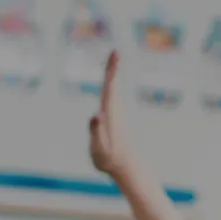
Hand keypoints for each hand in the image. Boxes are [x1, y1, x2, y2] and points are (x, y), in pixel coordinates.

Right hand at [87, 50, 132, 178]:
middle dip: (112, 68)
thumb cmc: (109, 158)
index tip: (116, 56)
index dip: (111, 72)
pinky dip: (110, 85)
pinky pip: (110, 98)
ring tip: (114, 59)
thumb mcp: (99, 147)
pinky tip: (110, 83)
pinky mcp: (113, 119)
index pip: (110, 89)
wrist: (124, 167)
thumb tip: (96, 115)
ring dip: (112, 74)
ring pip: (112, 90)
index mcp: (109, 113)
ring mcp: (114, 114)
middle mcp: (114, 111)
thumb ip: (96, 131)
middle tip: (116, 52)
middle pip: (112, 85)